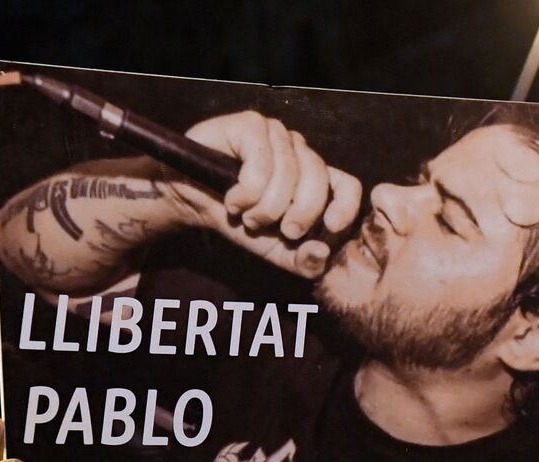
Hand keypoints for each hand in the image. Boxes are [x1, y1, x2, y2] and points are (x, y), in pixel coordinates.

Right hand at [177, 111, 362, 278]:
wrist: (190, 199)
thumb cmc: (236, 220)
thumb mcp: (275, 250)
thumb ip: (303, 261)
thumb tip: (321, 253)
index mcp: (313, 176)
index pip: (348, 186)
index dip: (345, 207)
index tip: (329, 227)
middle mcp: (299, 150)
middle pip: (317, 181)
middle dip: (297, 215)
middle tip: (271, 228)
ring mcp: (277, 133)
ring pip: (287, 176)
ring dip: (262, 208)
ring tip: (243, 213)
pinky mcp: (252, 124)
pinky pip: (261, 165)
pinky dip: (245, 192)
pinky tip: (232, 197)